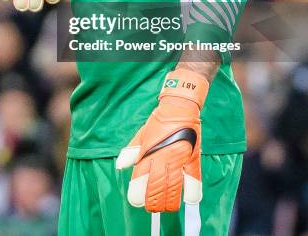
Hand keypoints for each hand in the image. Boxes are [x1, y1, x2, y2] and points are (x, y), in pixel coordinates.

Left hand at [116, 68, 208, 212]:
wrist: (180, 107)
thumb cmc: (160, 120)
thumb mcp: (142, 133)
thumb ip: (132, 151)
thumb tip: (121, 165)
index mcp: (149, 151)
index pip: (141, 178)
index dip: (138, 193)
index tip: (136, 200)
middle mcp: (164, 157)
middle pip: (157, 187)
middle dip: (152, 202)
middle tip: (150, 208)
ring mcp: (179, 159)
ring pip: (174, 188)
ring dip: (169, 202)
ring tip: (165, 208)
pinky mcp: (193, 159)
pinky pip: (193, 180)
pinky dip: (191, 193)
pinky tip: (188, 200)